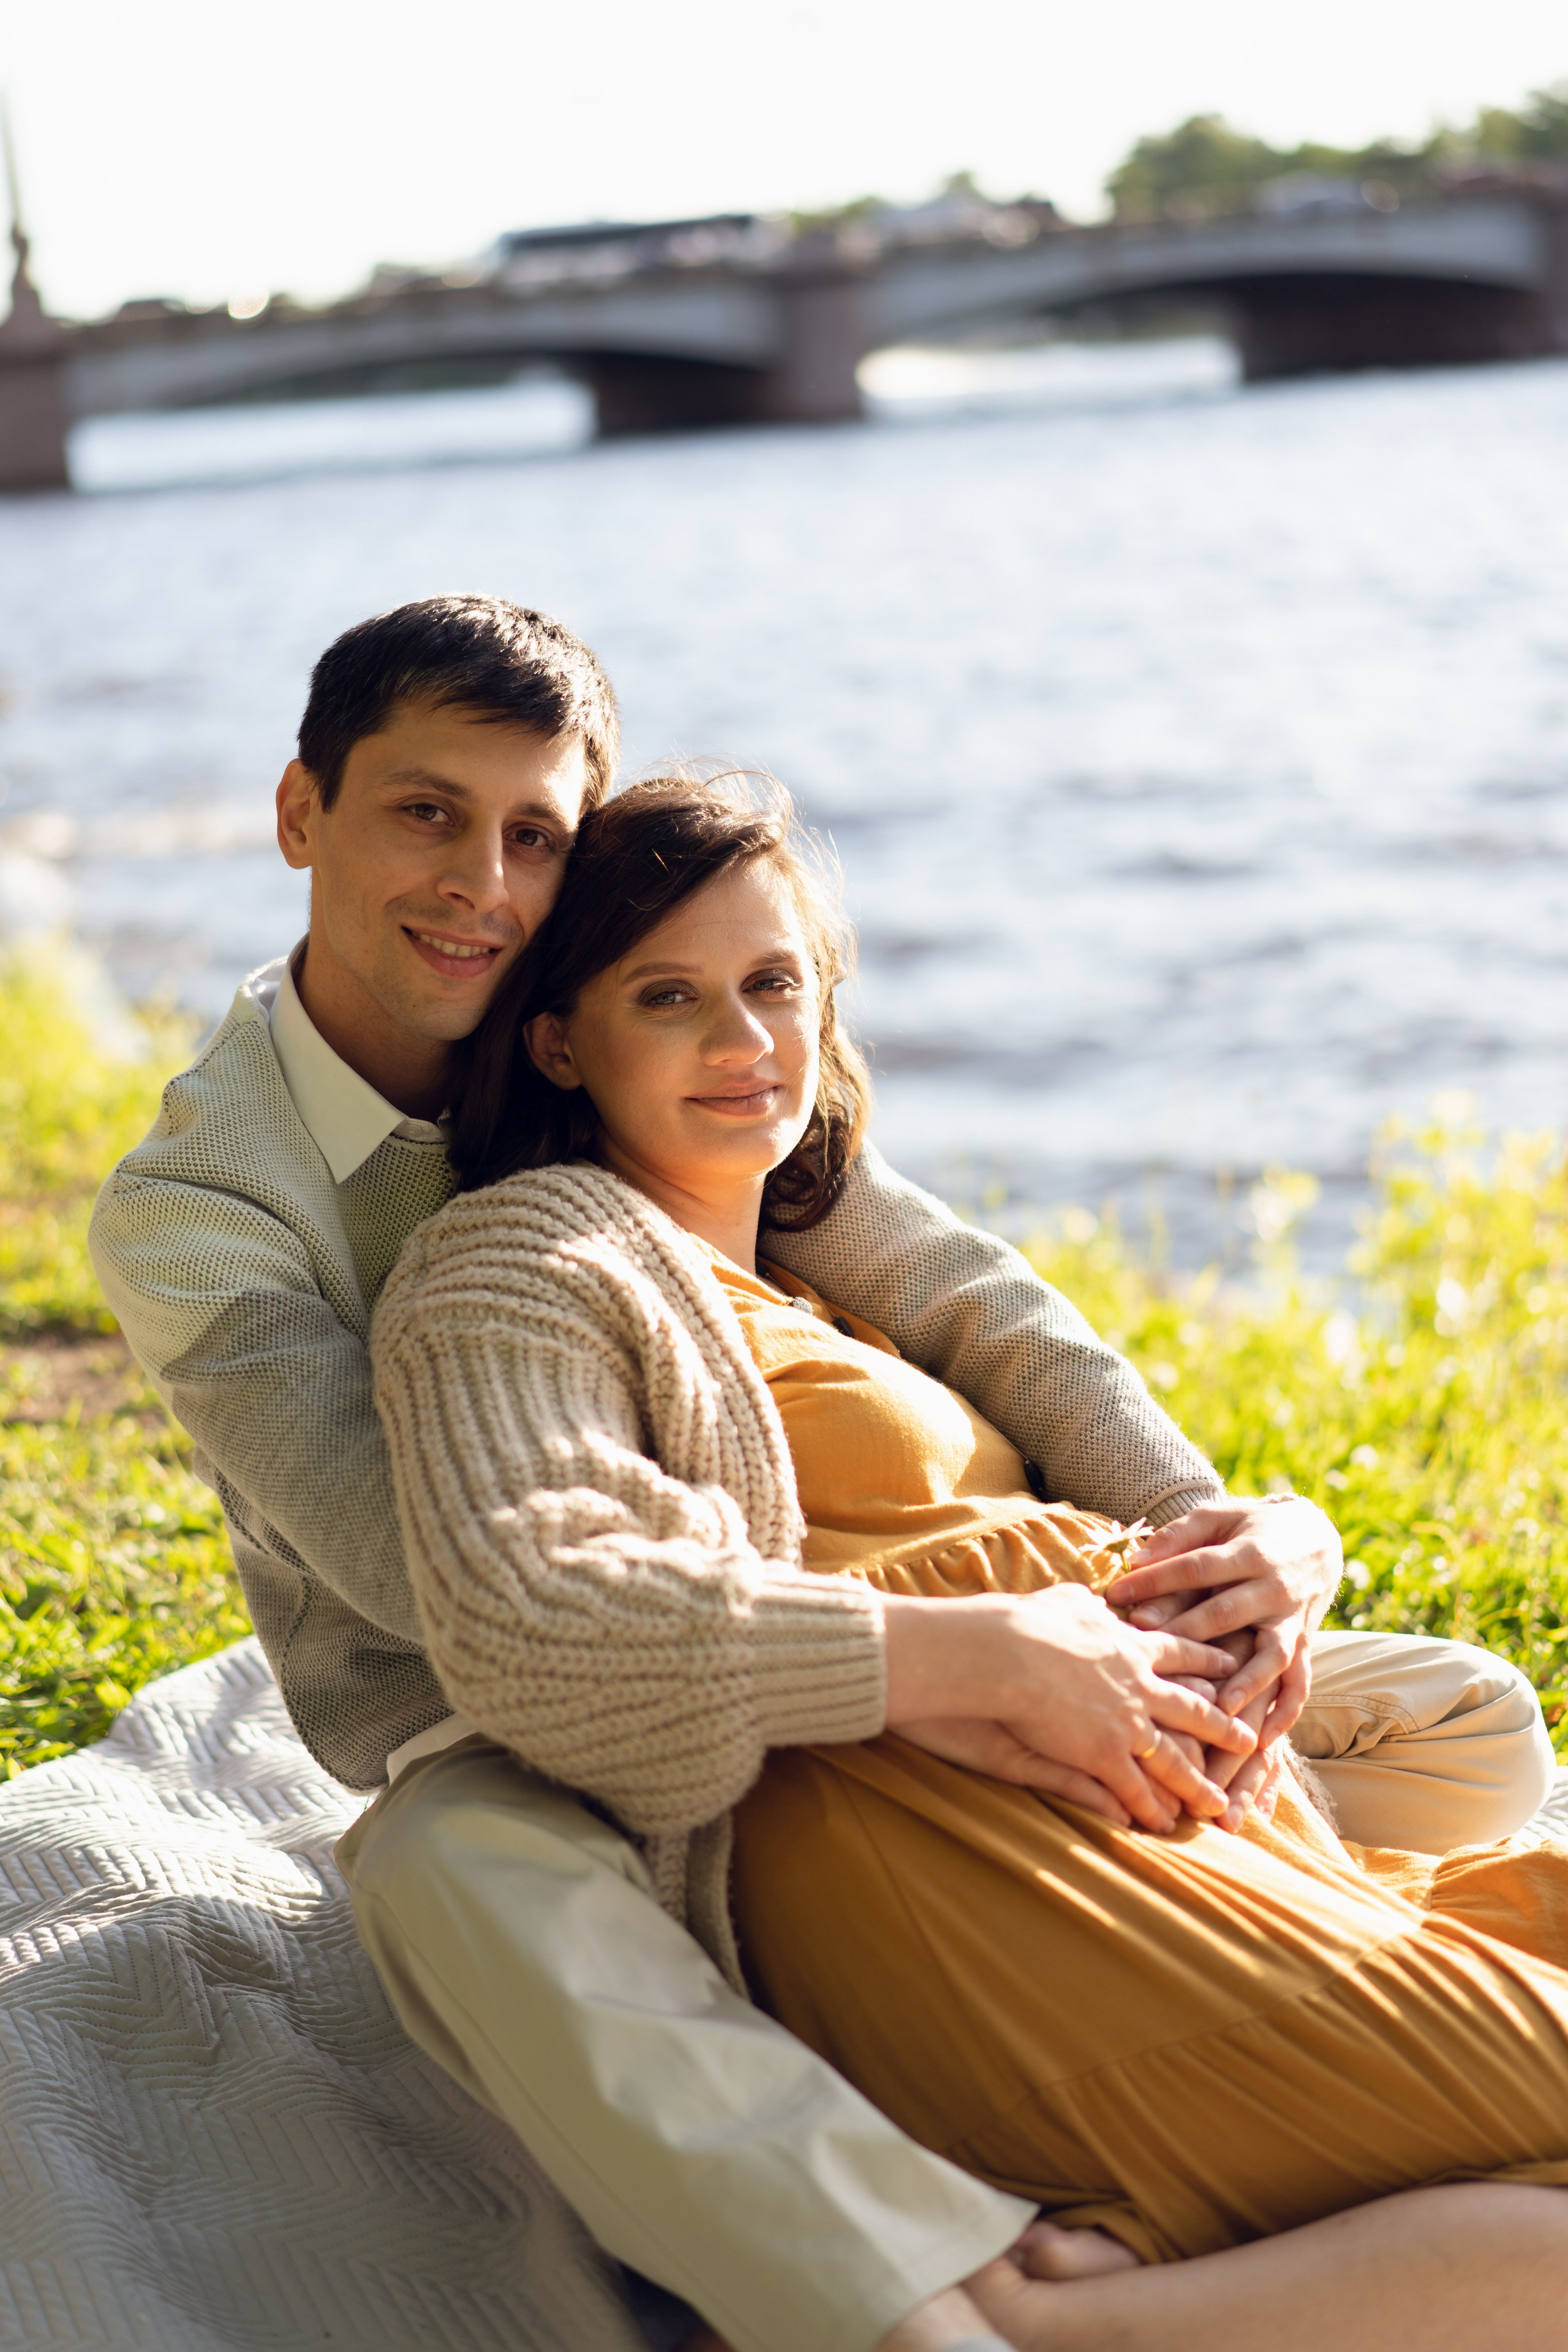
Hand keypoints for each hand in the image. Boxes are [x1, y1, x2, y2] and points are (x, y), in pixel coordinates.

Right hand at [884, 1583, 1255, 1835]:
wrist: (1009, 1652)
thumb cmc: (1028, 1621)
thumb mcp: (1066, 1601)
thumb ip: (1087, 1605)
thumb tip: (1094, 1599)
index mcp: (1131, 1647)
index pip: (1179, 1654)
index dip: (1206, 1665)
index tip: (1229, 1670)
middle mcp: (1140, 1686)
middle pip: (1192, 1711)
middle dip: (1222, 1729)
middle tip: (1249, 1742)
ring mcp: (1126, 1723)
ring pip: (1172, 1760)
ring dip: (1197, 1784)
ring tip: (1218, 1802)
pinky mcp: (1103, 1753)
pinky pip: (1133, 1788)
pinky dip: (1147, 1807)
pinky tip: (1161, 1824)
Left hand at [1104, 1496, 1340, 1728]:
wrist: (1317, 1538)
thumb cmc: (1253, 1527)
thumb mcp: (1219, 1517)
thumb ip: (1181, 1535)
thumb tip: (1138, 1559)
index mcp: (1249, 1553)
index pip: (1197, 1568)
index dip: (1155, 1580)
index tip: (1115, 1594)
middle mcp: (1274, 1589)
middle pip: (1226, 1614)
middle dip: (1186, 1633)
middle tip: (1150, 1657)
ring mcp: (1293, 1620)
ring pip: (1271, 1656)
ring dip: (1247, 1684)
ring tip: (1219, 1712)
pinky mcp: (1305, 1644)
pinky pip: (1300, 1682)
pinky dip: (1287, 1712)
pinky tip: (1263, 1739)